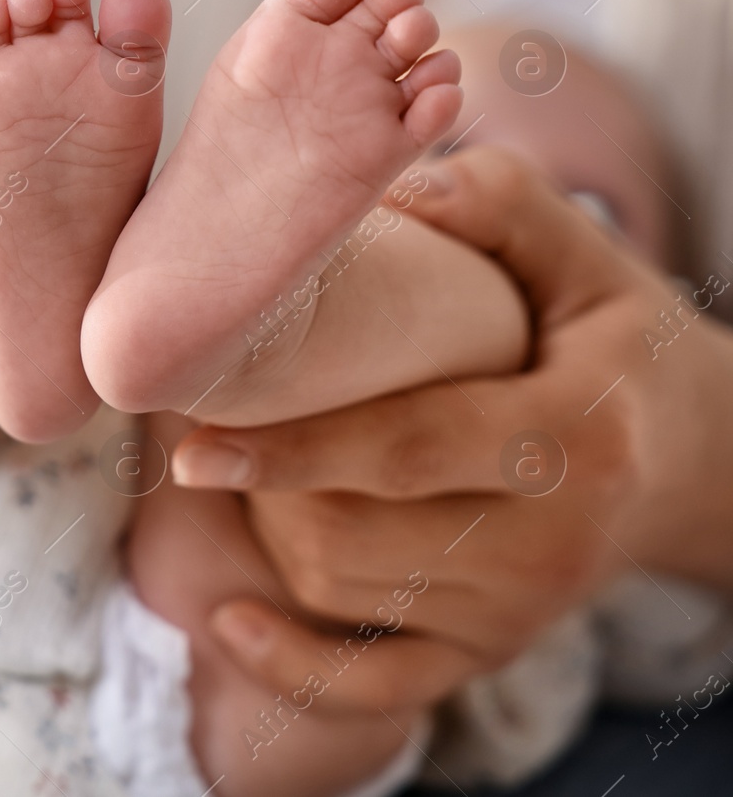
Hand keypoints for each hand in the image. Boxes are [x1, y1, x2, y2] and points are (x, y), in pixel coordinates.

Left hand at [174, 146, 732, 708]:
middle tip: (210, 429)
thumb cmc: (619, 346)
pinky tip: (232, 621)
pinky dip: (293, 662)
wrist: (696, 465)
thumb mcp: (587, 260)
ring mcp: (517, 612)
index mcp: (574, 439)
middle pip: (354, 536)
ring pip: (343, 593)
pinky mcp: (489, 652)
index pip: (411, 450)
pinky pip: (375, 685)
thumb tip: (390, 193)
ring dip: (267, 535)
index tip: (197, 441)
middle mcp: (548, 545)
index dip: (296, 450)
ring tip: (240, 471)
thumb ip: (498, 205)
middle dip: (263, 486)